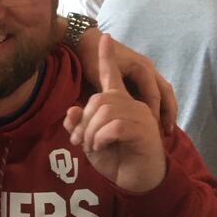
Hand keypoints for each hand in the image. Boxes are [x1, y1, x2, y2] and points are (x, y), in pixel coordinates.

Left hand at [64, 34, 166, 193]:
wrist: (135, 180)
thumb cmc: (113, 158)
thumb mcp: (89, 140)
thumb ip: (78, 124)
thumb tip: (71, 111)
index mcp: (120, 103)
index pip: (112, 75)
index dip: (107, 57)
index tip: (103, 37)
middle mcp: (133, 104)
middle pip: (99, 99)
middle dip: (83, 122)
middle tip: (79, 141)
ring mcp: (142, 116)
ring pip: (105, 112)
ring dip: (91, 132)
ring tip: (92, 146)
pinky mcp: (145, 130)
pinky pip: (114, 126)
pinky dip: (101, 138)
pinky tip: (102, 147)